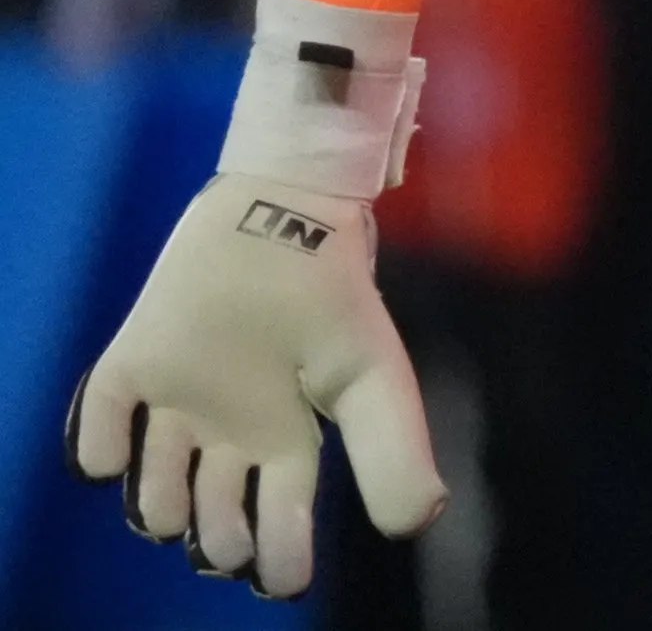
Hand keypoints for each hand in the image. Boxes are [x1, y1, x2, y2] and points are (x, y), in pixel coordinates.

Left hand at [68, 174, 444, 595]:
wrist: (283, 212)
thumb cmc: (331, 297)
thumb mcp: (373, 379)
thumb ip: (392, 451)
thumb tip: (414, 525)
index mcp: (288, 441)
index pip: (279, 524)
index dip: (280, 561)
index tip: (282, 578)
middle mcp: (230, 435)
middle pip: (210, 520)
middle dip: (217, 544)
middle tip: (226, 539)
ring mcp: (178, 405)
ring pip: (153, 493)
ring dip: (159, 510)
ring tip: (179, 504)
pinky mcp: (133, 368)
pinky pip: (98, 432)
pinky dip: (98, 455)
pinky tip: (118, 451)